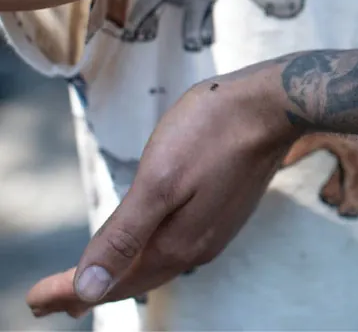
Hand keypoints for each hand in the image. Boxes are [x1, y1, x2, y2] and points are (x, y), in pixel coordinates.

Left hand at [25, 73, 295, 317]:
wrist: (272, 107)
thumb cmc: (212, 132)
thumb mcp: (159, 180)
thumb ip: (125, 235)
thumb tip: (88, 290)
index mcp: (176, 243)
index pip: (113, 281)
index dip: (69, 291)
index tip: (34, 301)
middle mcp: (197, 246)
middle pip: (135, 278)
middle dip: (91, 289)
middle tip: (52, 301)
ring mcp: (215, 229)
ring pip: (157, 263)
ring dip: (121, 273)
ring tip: (93, 280)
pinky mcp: (224, 210)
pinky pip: (176, 245)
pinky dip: (147, 254)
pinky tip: (143, 246)